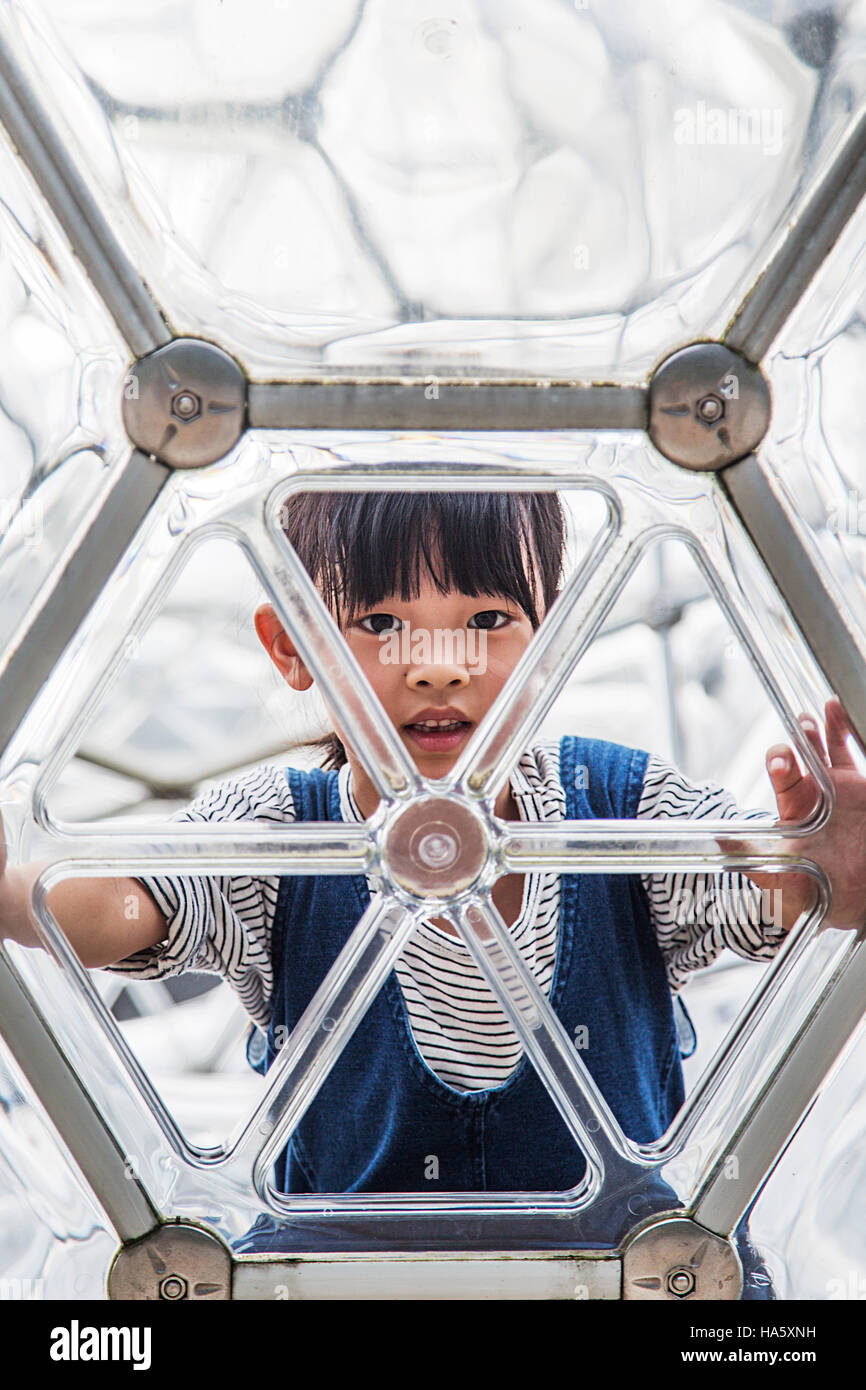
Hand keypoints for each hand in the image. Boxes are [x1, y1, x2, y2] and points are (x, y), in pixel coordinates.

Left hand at [724, 700, 865, 932]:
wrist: (851, 900)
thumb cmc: (812, 892)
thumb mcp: (778, 881)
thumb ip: (750, 860)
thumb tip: (717, 843)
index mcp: (794, 811)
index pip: (784, 779)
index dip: (781, 764)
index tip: (782, 761)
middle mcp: (816, 796)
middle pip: (805, 758)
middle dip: (801, 741)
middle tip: (802, 724)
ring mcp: (842, 791)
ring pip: (830, 751)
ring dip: (825, 729)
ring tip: (824, 708)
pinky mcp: (863, 790)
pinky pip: (855, 752)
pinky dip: (848, 731)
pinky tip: (840, 710)